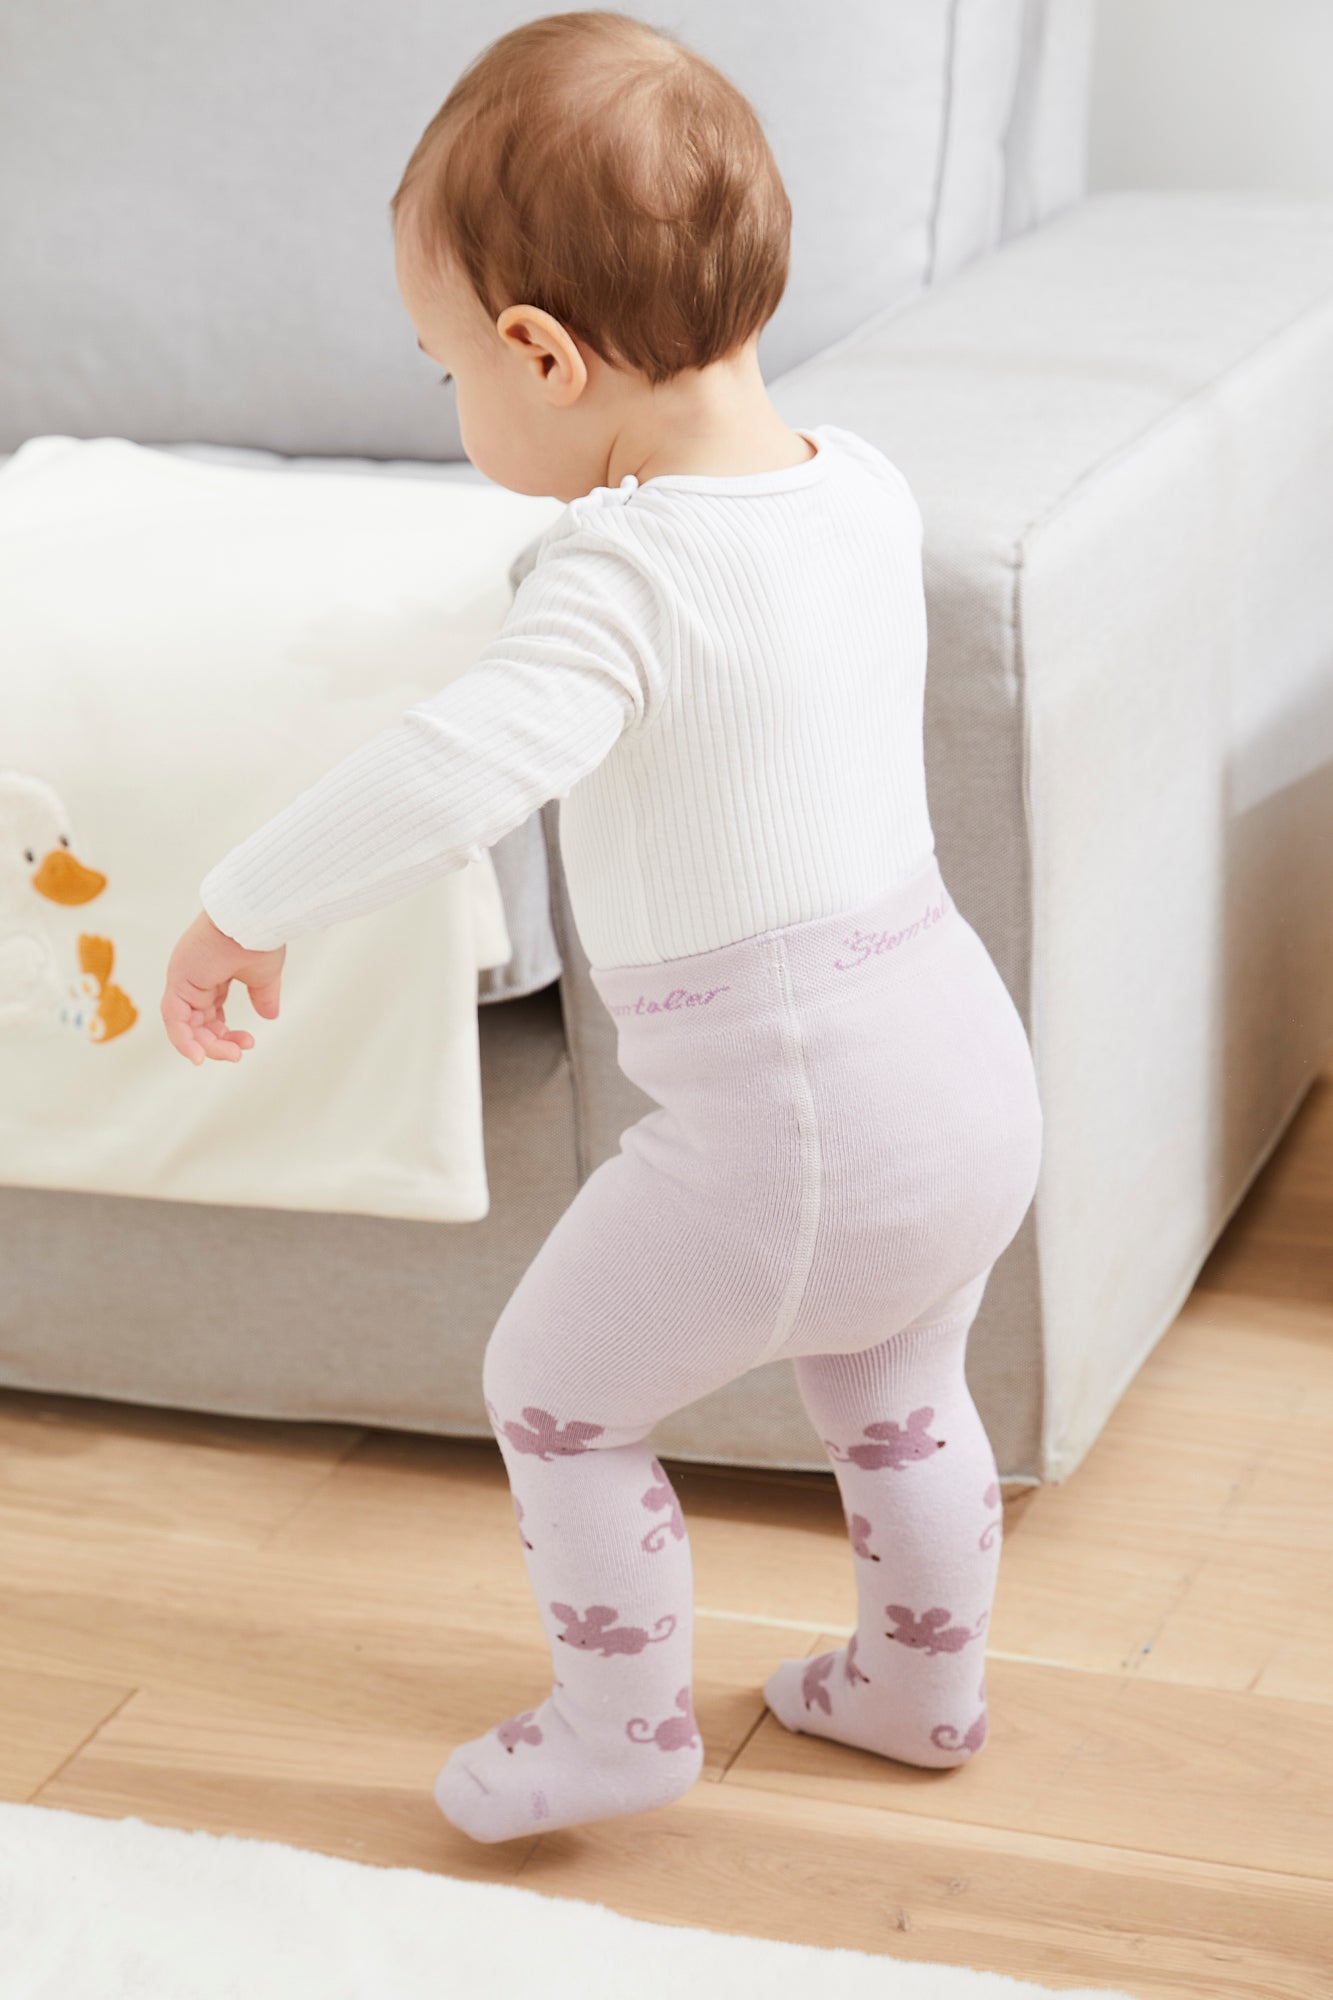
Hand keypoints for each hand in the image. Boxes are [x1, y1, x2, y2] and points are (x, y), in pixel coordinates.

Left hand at [161, 910, 285, 1065]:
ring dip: (205, 1045)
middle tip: (239, 1053)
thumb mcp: (264, 976)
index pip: (211, 1014)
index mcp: (212, 975)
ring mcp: (183, 979)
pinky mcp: (178, 981)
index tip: (247, 1043)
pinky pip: (174, 1018)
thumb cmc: (260, 938)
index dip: (225, 1034)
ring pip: (185, 1025)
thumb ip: (263, 996)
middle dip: (218, 1043)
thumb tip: (270, 1016)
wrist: (255, 919)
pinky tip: (200, 1056)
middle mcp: (194, 979)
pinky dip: (183, 1040)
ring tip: (232, 1055)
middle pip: (198, 1023)